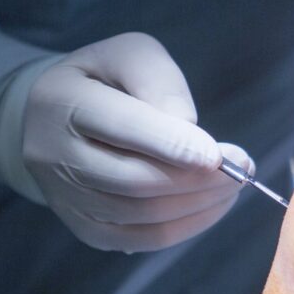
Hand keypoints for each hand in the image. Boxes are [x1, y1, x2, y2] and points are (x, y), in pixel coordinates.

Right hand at [21, 32, 251, 251]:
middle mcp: (54, 156)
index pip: (120, 128)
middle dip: (195, 179)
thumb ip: (158, 80)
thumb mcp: (129, 54)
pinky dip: (185, 227)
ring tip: (232, 184)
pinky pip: (141, 238)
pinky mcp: (84, 228)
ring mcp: (66, 199)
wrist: (53, 119)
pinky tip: (212, 205)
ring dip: (197, 203)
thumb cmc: (104, 80)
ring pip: (140, 215)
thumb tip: (188, 127)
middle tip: (240, 168)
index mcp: (61, 102)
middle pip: (132, 181)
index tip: (220, 154)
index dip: (173, 144)